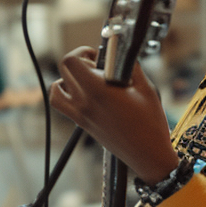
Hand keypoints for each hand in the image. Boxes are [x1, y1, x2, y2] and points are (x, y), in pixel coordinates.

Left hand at [50, 46, 179, 182]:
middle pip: (64, 71)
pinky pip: (62, 106)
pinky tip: (86, 94)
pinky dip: (66, 96)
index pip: (71, 61)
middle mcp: (83, 103)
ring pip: (55, 91)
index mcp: (97, 91)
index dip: (84, 52)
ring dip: (67, 79)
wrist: (147, 154)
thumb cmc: (150, 123)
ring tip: (87, 79)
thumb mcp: (145, 88)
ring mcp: (80, 115)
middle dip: (79, 61)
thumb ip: (130, 66)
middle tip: (98, 66)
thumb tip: (122, 53)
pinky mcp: (82, 124)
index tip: (99, 56)